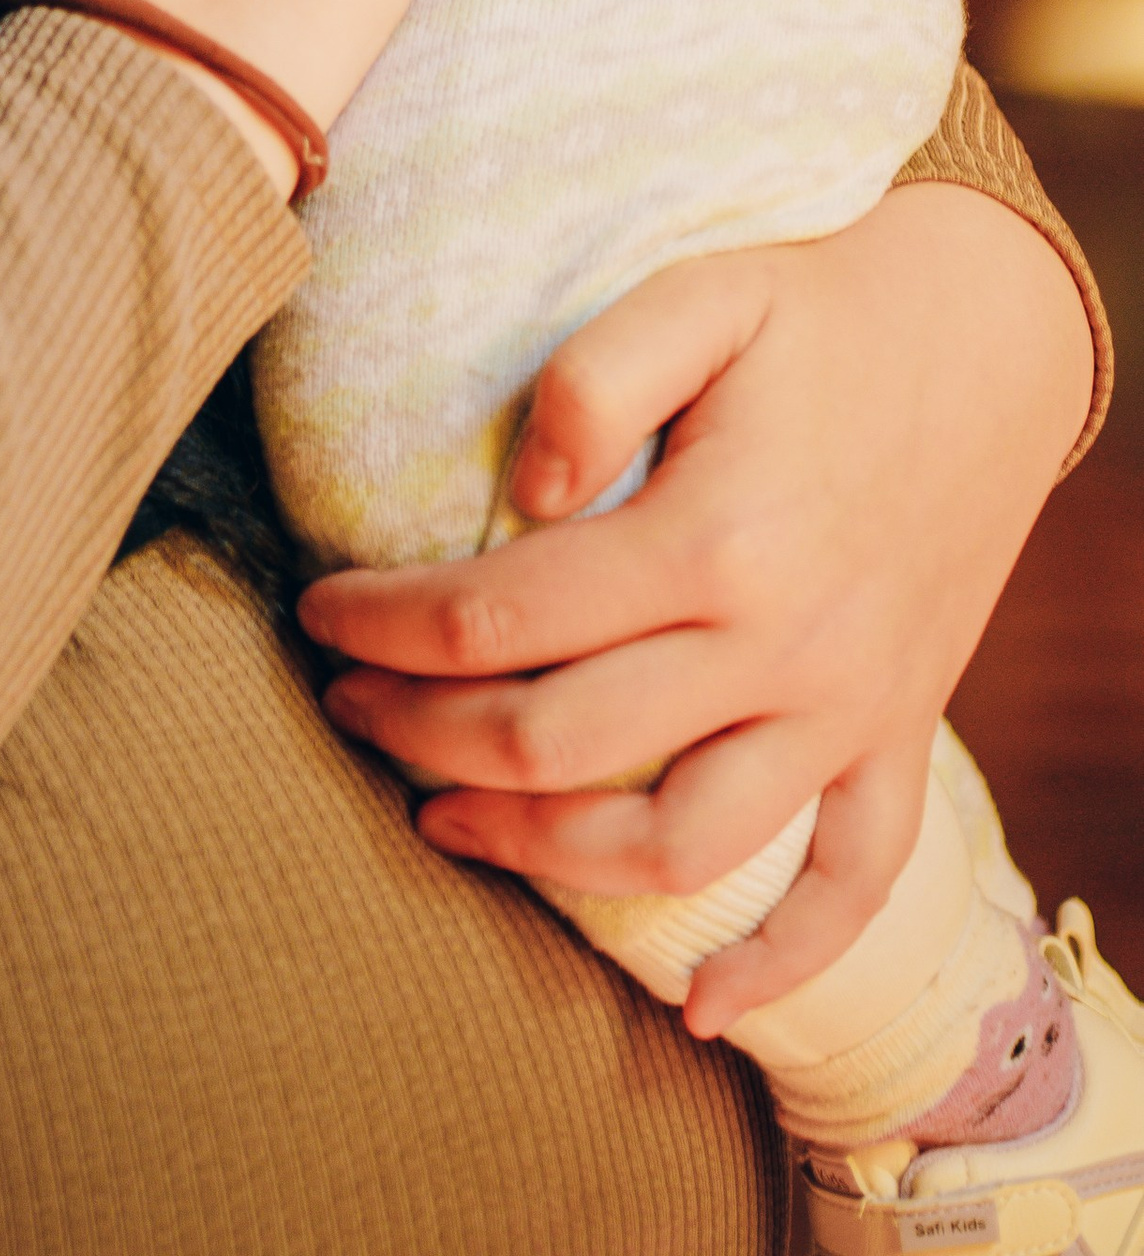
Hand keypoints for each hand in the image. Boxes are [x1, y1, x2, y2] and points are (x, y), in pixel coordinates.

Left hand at [297, 178, 1094, 1032]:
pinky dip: (785, 962)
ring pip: (682, 842)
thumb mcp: (703, 295)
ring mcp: (846, 707)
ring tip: (442, 821)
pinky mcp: (897, 735)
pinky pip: (854, 884)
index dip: (389, 627)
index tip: (318, 617)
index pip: (506, 615)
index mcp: (715, 537)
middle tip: (345, 710)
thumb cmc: (821, 311)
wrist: (988, 342)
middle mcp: (781, 645)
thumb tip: (523, 493)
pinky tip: (704, 1013)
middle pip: (564, 742)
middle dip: (425, 737)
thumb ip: (594, 379)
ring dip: (546, 855)